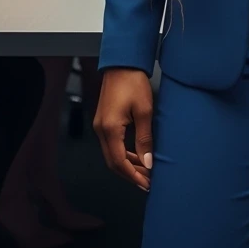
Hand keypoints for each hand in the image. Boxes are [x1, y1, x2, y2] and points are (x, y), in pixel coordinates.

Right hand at [94, 68, 153, 190]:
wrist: (122, 63)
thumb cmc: (133, 82)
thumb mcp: (144, 111)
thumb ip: (145, 139)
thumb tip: (148, 162)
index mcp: (109, 129)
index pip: (119, 162)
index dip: (133, 176)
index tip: (146, 184)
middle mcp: (101, 130)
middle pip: (113, 162)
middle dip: (129, 174)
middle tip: (147, 182)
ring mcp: (100, 125)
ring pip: (112, 154)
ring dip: (127, 164)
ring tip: (144, 171)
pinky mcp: (104, 121)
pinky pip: (112, 144)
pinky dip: (123, 153)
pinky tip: (135, 155)